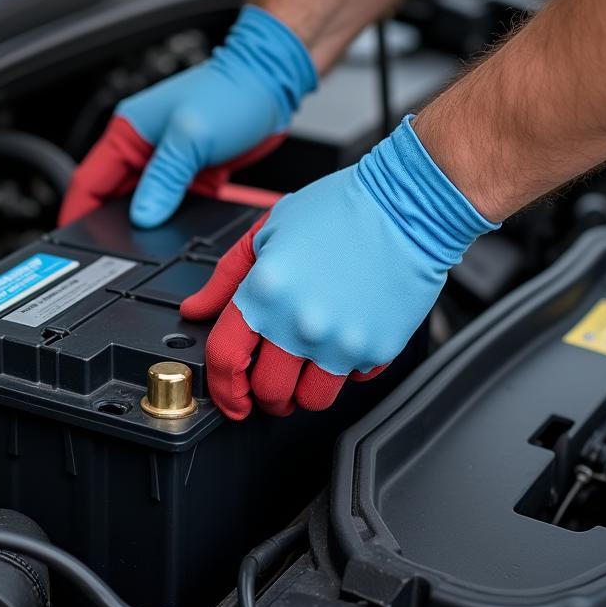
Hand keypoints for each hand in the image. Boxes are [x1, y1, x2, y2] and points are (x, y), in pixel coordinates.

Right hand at [58, 6, 316, 227]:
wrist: (271, 81)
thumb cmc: (232, 92)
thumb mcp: (190, 138)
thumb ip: (162, 180)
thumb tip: (142, 218)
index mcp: (127, 132)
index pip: (88, 181)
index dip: (76, 212)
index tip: (70, 240)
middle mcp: (142, 146)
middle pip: (113, 196)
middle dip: (111, 224)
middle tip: (112, 252)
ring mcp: (167, 159)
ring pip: (144, 202)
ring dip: (145, 223)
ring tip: (144, 247)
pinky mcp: (191, 170)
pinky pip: (173, 201)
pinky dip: (173, 219)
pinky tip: (177, 233)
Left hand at [181, 117, 496, 418]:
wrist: (408, 205)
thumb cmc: (340, 209)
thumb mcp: (267, 231)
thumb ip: (225, 278)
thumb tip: (197, 309)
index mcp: (266, 290)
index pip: (226, 359)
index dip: (221, 388)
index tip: (228, 397)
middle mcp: (301, 322)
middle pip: (269, 393)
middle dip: (263, 393)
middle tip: (270, 378)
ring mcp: (342, 340)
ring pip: (312, 401)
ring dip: (303, 391)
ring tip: (306, 365)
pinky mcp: (379, 348)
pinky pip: (353, 381)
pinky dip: (344, 368)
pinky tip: (344, 337)